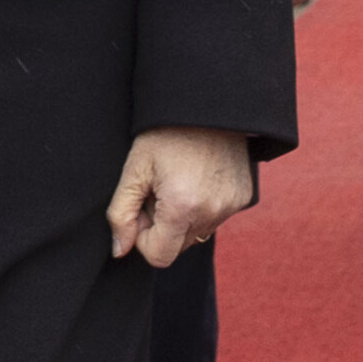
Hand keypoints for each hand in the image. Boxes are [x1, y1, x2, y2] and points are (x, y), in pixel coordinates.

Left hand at [105, 126, 253, 266]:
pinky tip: (195, 178)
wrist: (206, 106)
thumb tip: (119, 251)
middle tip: (156, 190)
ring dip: (181, 217)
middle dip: (161, 225)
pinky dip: (201, 207)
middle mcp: (212, 213)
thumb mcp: (134, 169)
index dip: (142, 236)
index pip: (158, 256)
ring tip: (176, 181)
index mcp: (182, 207)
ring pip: (196, 233)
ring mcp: (232, 207)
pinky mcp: (243, 199)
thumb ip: (120, 212)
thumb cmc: (163, 134)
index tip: (140, 207)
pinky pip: (215, 218)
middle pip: (177, 246)